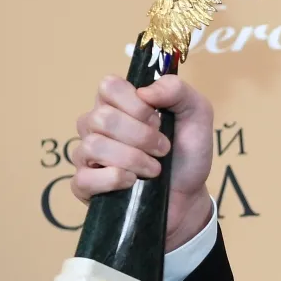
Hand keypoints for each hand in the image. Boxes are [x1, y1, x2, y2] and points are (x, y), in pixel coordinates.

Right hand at [71, 74, 214, 249]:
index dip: (137, 105)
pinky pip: (84, 178)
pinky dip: (115, 180)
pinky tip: (132, 182)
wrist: (188, 194)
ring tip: (154, 169)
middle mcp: (97, 126)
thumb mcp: (197, 114)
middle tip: (163, 148)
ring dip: (133, 159)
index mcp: (118, 103)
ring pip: (93, 146)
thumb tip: (144, 91)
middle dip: (141, 136)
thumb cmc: (187, 153)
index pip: (108, 86)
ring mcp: (87, 155)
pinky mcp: (84, 185)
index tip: (158, 120)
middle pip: (102, 118)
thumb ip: (177, 90)